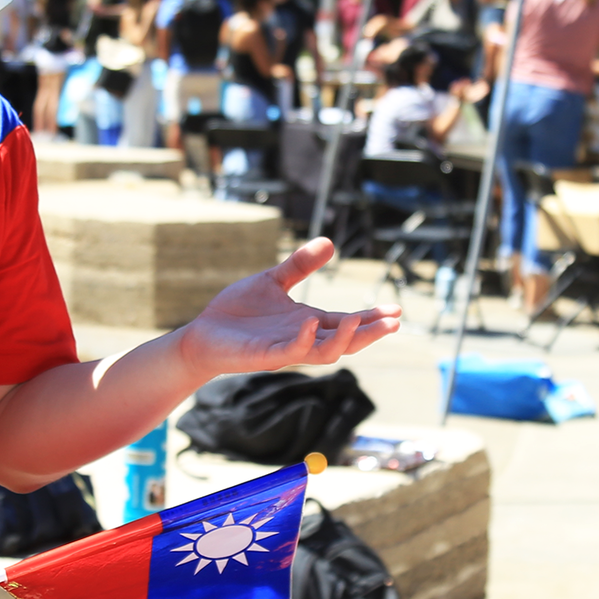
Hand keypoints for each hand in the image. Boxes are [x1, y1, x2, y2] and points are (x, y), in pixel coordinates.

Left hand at [176, 238, 401, 378]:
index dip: (371, 318)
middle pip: (345, 341)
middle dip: (370, 333)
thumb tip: (329, 243)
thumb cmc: (238, 313)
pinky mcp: (264, 355)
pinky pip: (289, 351)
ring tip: (357, 321)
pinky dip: (302, 339)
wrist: (203, 334)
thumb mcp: (273, 281)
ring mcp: (285, 349)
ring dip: (343, 340)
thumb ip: (299, 265)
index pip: (346, 322)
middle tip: (394, 321)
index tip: (396, 311)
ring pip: (324, 352)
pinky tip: (309, 321)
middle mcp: (302, 338)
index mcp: (308, 322)